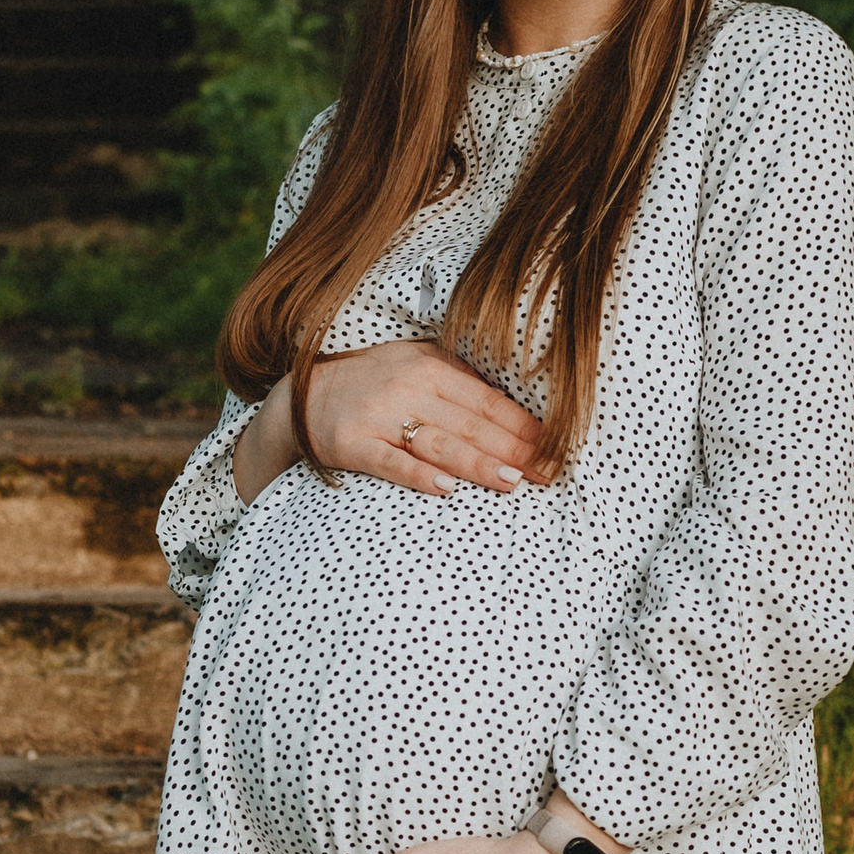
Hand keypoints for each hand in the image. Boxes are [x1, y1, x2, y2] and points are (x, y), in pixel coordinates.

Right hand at [233, 342, 548, 504]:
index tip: (555, 448)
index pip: (487, 399)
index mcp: (429, 365)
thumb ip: (456, 379)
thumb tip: (513, 406)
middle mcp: (406, 386)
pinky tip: (447, 489)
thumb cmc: (370, 384)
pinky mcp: (350, 444)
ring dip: (478, 463)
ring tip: (512, 481)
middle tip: (547, 473)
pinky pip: (391, 462)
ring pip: (439, 443)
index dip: (524, 425)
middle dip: (514, 450)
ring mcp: (377, 416)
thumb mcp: (412, 364)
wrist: (299, 397)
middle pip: (471, 423)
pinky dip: (419, 475)